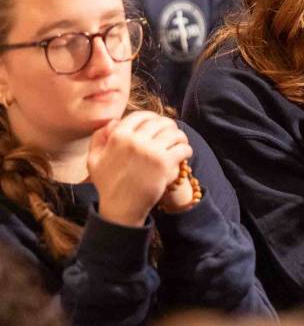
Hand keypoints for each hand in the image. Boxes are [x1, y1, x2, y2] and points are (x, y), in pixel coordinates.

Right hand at [88, 112, 192, 226]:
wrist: (121, 208)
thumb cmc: (108, 184)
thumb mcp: (94, 160)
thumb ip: (99, 138)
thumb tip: (113, 121)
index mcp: (118, 136)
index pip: (141, 116)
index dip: (152, 117)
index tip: (158, 124)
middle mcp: (135, 140)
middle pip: (160, 123)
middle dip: (169, 126)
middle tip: (172, 133)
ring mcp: (150, 151)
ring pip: (174, 133)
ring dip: (180, 137)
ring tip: (180, 142)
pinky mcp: (164, 163)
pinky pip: (183, 148)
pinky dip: (186, 150)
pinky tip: (184, 154)